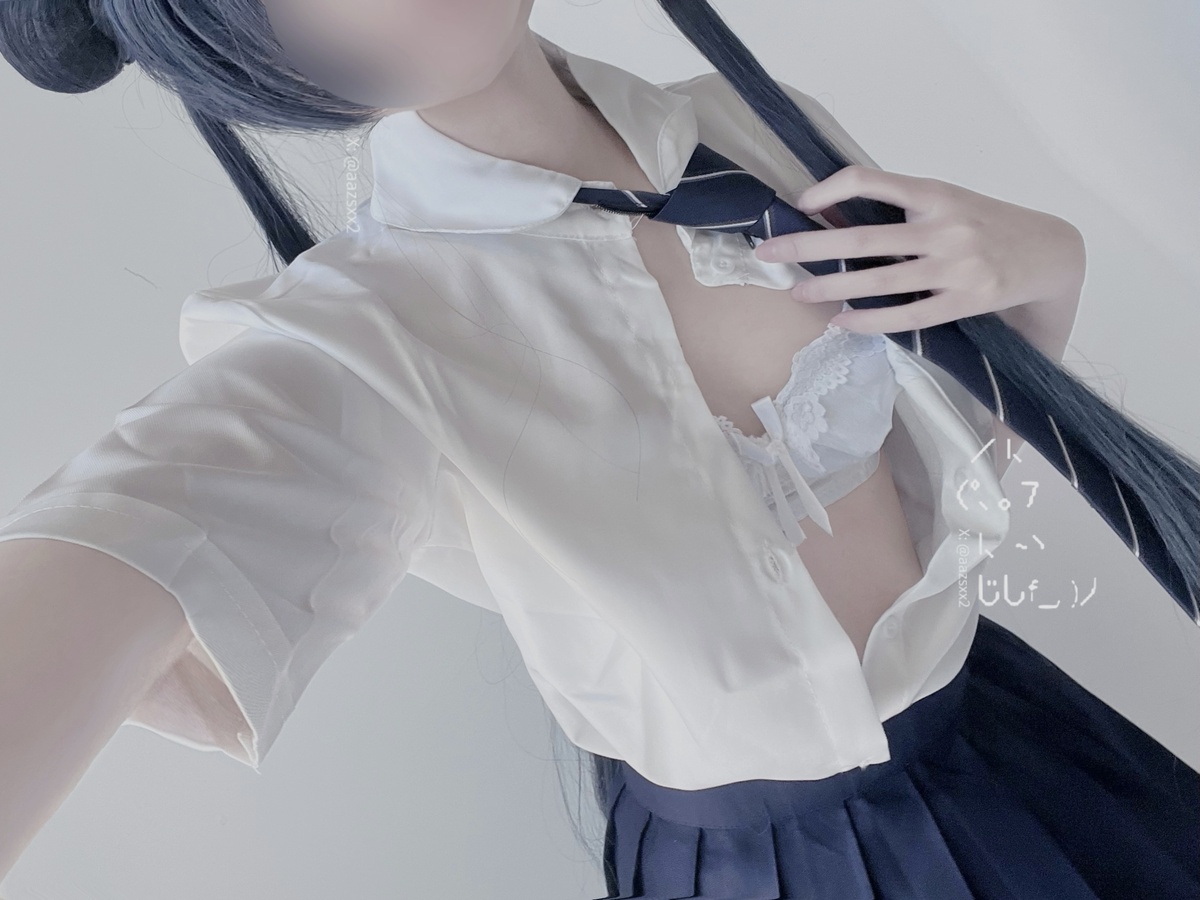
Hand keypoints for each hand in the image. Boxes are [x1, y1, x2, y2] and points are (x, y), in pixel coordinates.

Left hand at [755, 165, 1086, 333]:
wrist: (1052, 251)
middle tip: (767, 253)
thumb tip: (834, 216)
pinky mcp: (964, 301)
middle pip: (861, 238)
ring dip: (830, 287)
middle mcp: (944, 225)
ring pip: (878, 280)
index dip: (831, 188)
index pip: (872, 179)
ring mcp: (955, 265)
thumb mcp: (949, 201)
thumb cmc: (988, 225)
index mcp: (936, 193)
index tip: (800, 202)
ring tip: (797, 292)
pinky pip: (906, 315)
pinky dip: (869, 320)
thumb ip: (902, 207)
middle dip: (807, 246)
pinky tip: (840, 322)